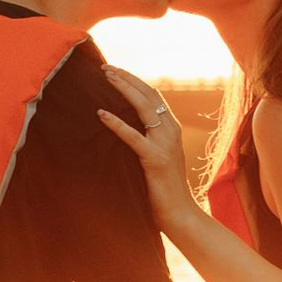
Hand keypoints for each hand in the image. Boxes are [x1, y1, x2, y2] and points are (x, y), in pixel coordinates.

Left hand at [97, 66, 200, 236]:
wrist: (180, 214)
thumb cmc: (164, 190)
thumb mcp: (156, 159)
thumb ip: (147, 142)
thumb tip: (125, 130)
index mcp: (171, 129)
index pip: (153, 95)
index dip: (134, 81)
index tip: (115, 70)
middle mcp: (171, 132)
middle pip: (149, 94)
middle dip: (126, 78)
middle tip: (105, 67)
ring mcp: (165, 145)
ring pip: (144, 107)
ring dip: (123, 89)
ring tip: (105, 78)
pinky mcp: (156, 160)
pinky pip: (133, 137)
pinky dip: (117, 124)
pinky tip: (101, 114)